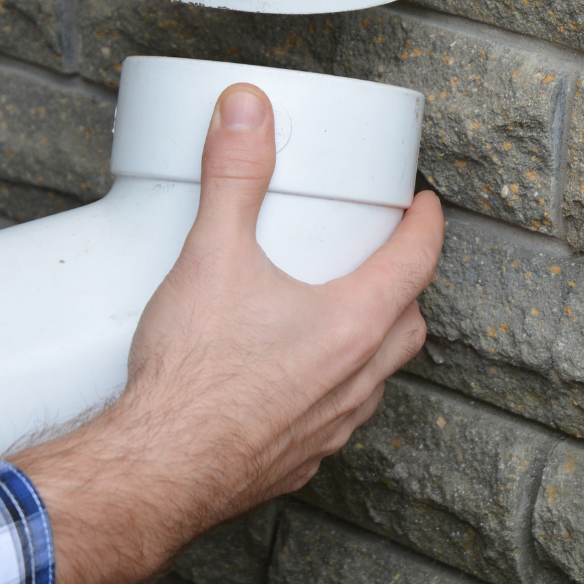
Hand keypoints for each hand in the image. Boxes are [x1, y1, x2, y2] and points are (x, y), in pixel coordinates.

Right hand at [10, 83, 443, 583]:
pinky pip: (336, 414)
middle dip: (404, 282)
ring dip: (370, 338)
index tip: (423, 204)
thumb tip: (248, 113)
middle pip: (407, 321)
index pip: (417, 261)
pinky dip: (332, 385)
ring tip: (334, 310)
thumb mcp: (213, 253)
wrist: (157, 470)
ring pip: (375, 373)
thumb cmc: (192, 377)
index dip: (425, 224)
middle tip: (381, 253)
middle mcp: (354, 378)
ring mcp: (331, 425)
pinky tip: (291, 375)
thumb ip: (233, 176)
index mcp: (353, 324)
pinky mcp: (298, 457)